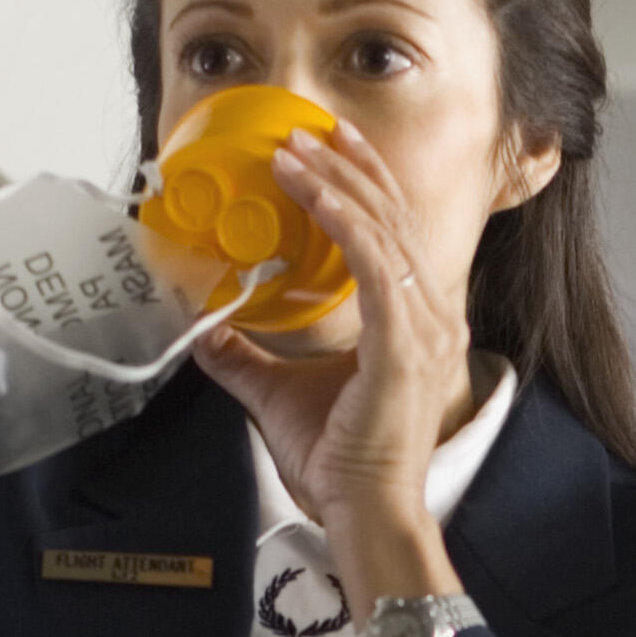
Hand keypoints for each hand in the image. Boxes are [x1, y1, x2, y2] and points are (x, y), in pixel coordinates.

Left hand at [192, 121, 471, 611]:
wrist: (364, 509)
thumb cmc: (340, 461)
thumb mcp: (277, 391)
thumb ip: (244, 355)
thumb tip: (206, 324)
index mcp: (413, 319)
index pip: (393, 229)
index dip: (361, 181)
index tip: (325, 146)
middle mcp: (430, 313)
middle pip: (392, 213)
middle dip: (347, 163)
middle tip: (306, 127)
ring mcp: (424, 325)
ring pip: (382, 226)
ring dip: (335, 180)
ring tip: (295, 149)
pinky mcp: (405, 341)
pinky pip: (375, 259)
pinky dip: (342, 218)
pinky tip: (310, 191)